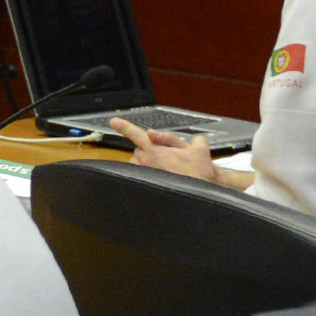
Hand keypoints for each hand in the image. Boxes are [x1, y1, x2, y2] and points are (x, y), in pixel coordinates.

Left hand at [107, 117, 232, 184]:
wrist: (201, 194)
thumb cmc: (199, 172)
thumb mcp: (198, 149)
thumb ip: (177, 138)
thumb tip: (154, 133)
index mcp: (155, 151)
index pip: (136, 135)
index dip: (125, 127)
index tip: (113, 121)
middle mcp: (146, 163)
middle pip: (138, 151)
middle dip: (148, 151)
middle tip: (165, 156)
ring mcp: (144, 175)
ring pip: (137, 165)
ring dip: (146, 164)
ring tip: (164, 170)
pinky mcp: (145, 185)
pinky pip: (139, 177)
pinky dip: (146, 175)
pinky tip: (161, 179)